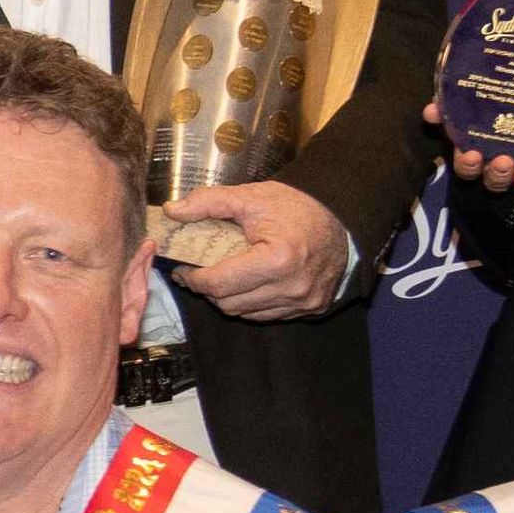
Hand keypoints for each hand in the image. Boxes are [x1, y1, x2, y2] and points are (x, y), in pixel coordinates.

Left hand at [155, 180, 352, 319]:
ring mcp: (303, 303)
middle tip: (196, 272)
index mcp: (277, 260)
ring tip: (219, 277)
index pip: (219, 284)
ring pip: (246, 314)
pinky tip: (246, 284)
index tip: (183, 268)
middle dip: (207, 290)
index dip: (193, 278)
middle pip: (229, 304)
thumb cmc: (297, 207)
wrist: (341, 220)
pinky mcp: (310, 309)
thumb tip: (172, 211)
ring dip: (227, 299)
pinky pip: (267, 315)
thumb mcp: (251, 197)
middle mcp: (292, 288)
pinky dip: (250, 303)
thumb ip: (209, 203)